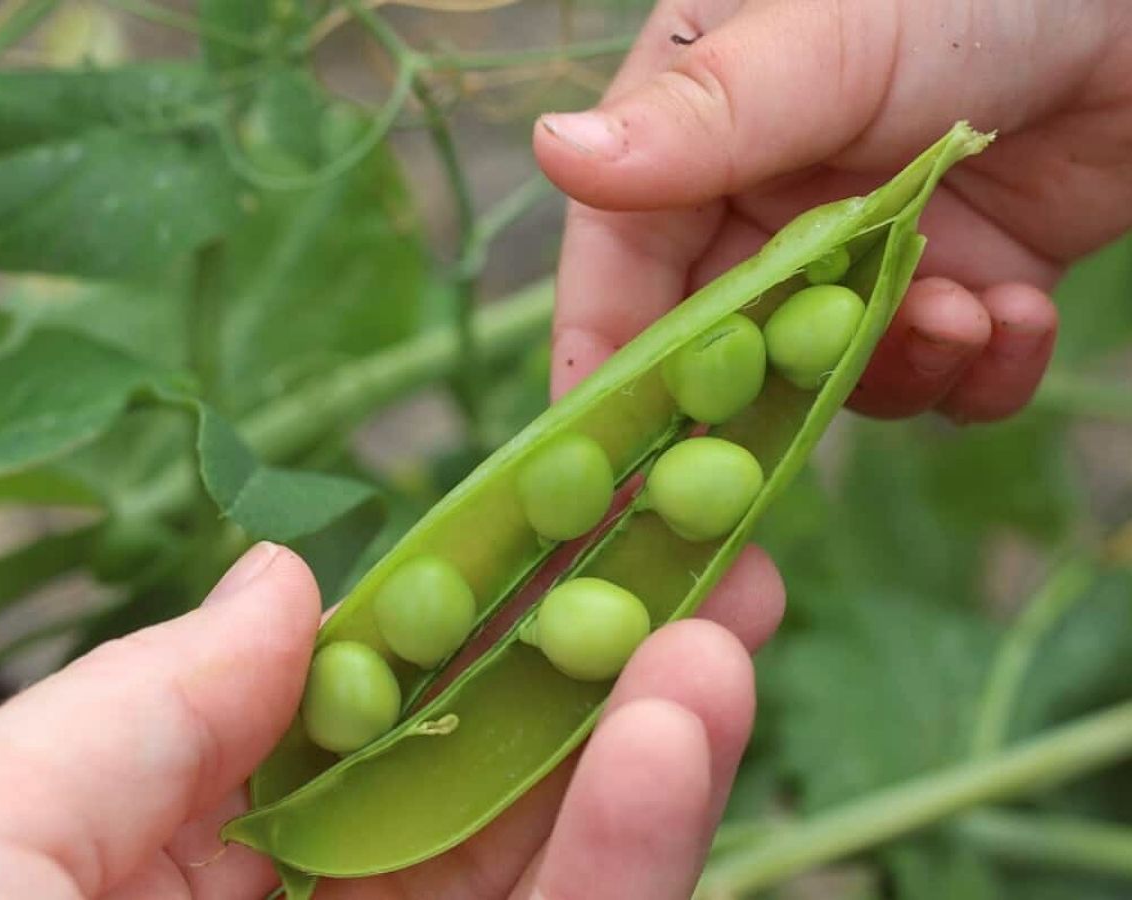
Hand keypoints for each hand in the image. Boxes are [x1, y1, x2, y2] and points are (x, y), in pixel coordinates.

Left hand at [0, 541, 783, 898]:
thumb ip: (151, 704)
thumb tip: (291, 573)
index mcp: (187, 862)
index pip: (364, 712)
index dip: (468, 603)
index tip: (564, 508)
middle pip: (488, 778)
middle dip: (600, 655)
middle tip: (701, 547)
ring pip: (554, 868)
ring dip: (649, 736)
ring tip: (722, 621)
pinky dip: (634, 851)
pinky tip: (678, 736)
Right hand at [535, 0, 1131, 421]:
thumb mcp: (831, 39)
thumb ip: (703, 115)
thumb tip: (552, 151)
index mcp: (701, 130)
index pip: (620, 263)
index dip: (609, 360)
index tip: (607, 459)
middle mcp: (767, 203)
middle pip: (724, 347)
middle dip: (767, 395)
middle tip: (794, 435)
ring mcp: (861, 253)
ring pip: (833, 379)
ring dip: (898, 367)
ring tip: (963, 312)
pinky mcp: (955, 285)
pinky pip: (940, 378)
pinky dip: (979, 372)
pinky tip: (1021, 314)